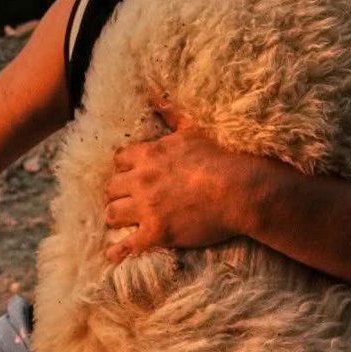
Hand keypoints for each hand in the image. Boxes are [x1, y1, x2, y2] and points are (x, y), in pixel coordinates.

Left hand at [103, 120, 245, 261]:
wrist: (238, 189)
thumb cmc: (220, 157)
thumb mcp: (193, 130)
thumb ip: (171, 115)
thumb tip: (155, 96)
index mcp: (149, 155)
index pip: (119, 159)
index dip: (124, 167)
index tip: (129, 173)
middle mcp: (141, 180)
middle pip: (111, 187)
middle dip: (117, 192)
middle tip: (123, 197)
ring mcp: (147, 208)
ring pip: (113, 213)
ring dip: (115, 216)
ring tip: (119, 220)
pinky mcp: (157, 232)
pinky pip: (127, 244)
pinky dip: (118, 250)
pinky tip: (112, 255)